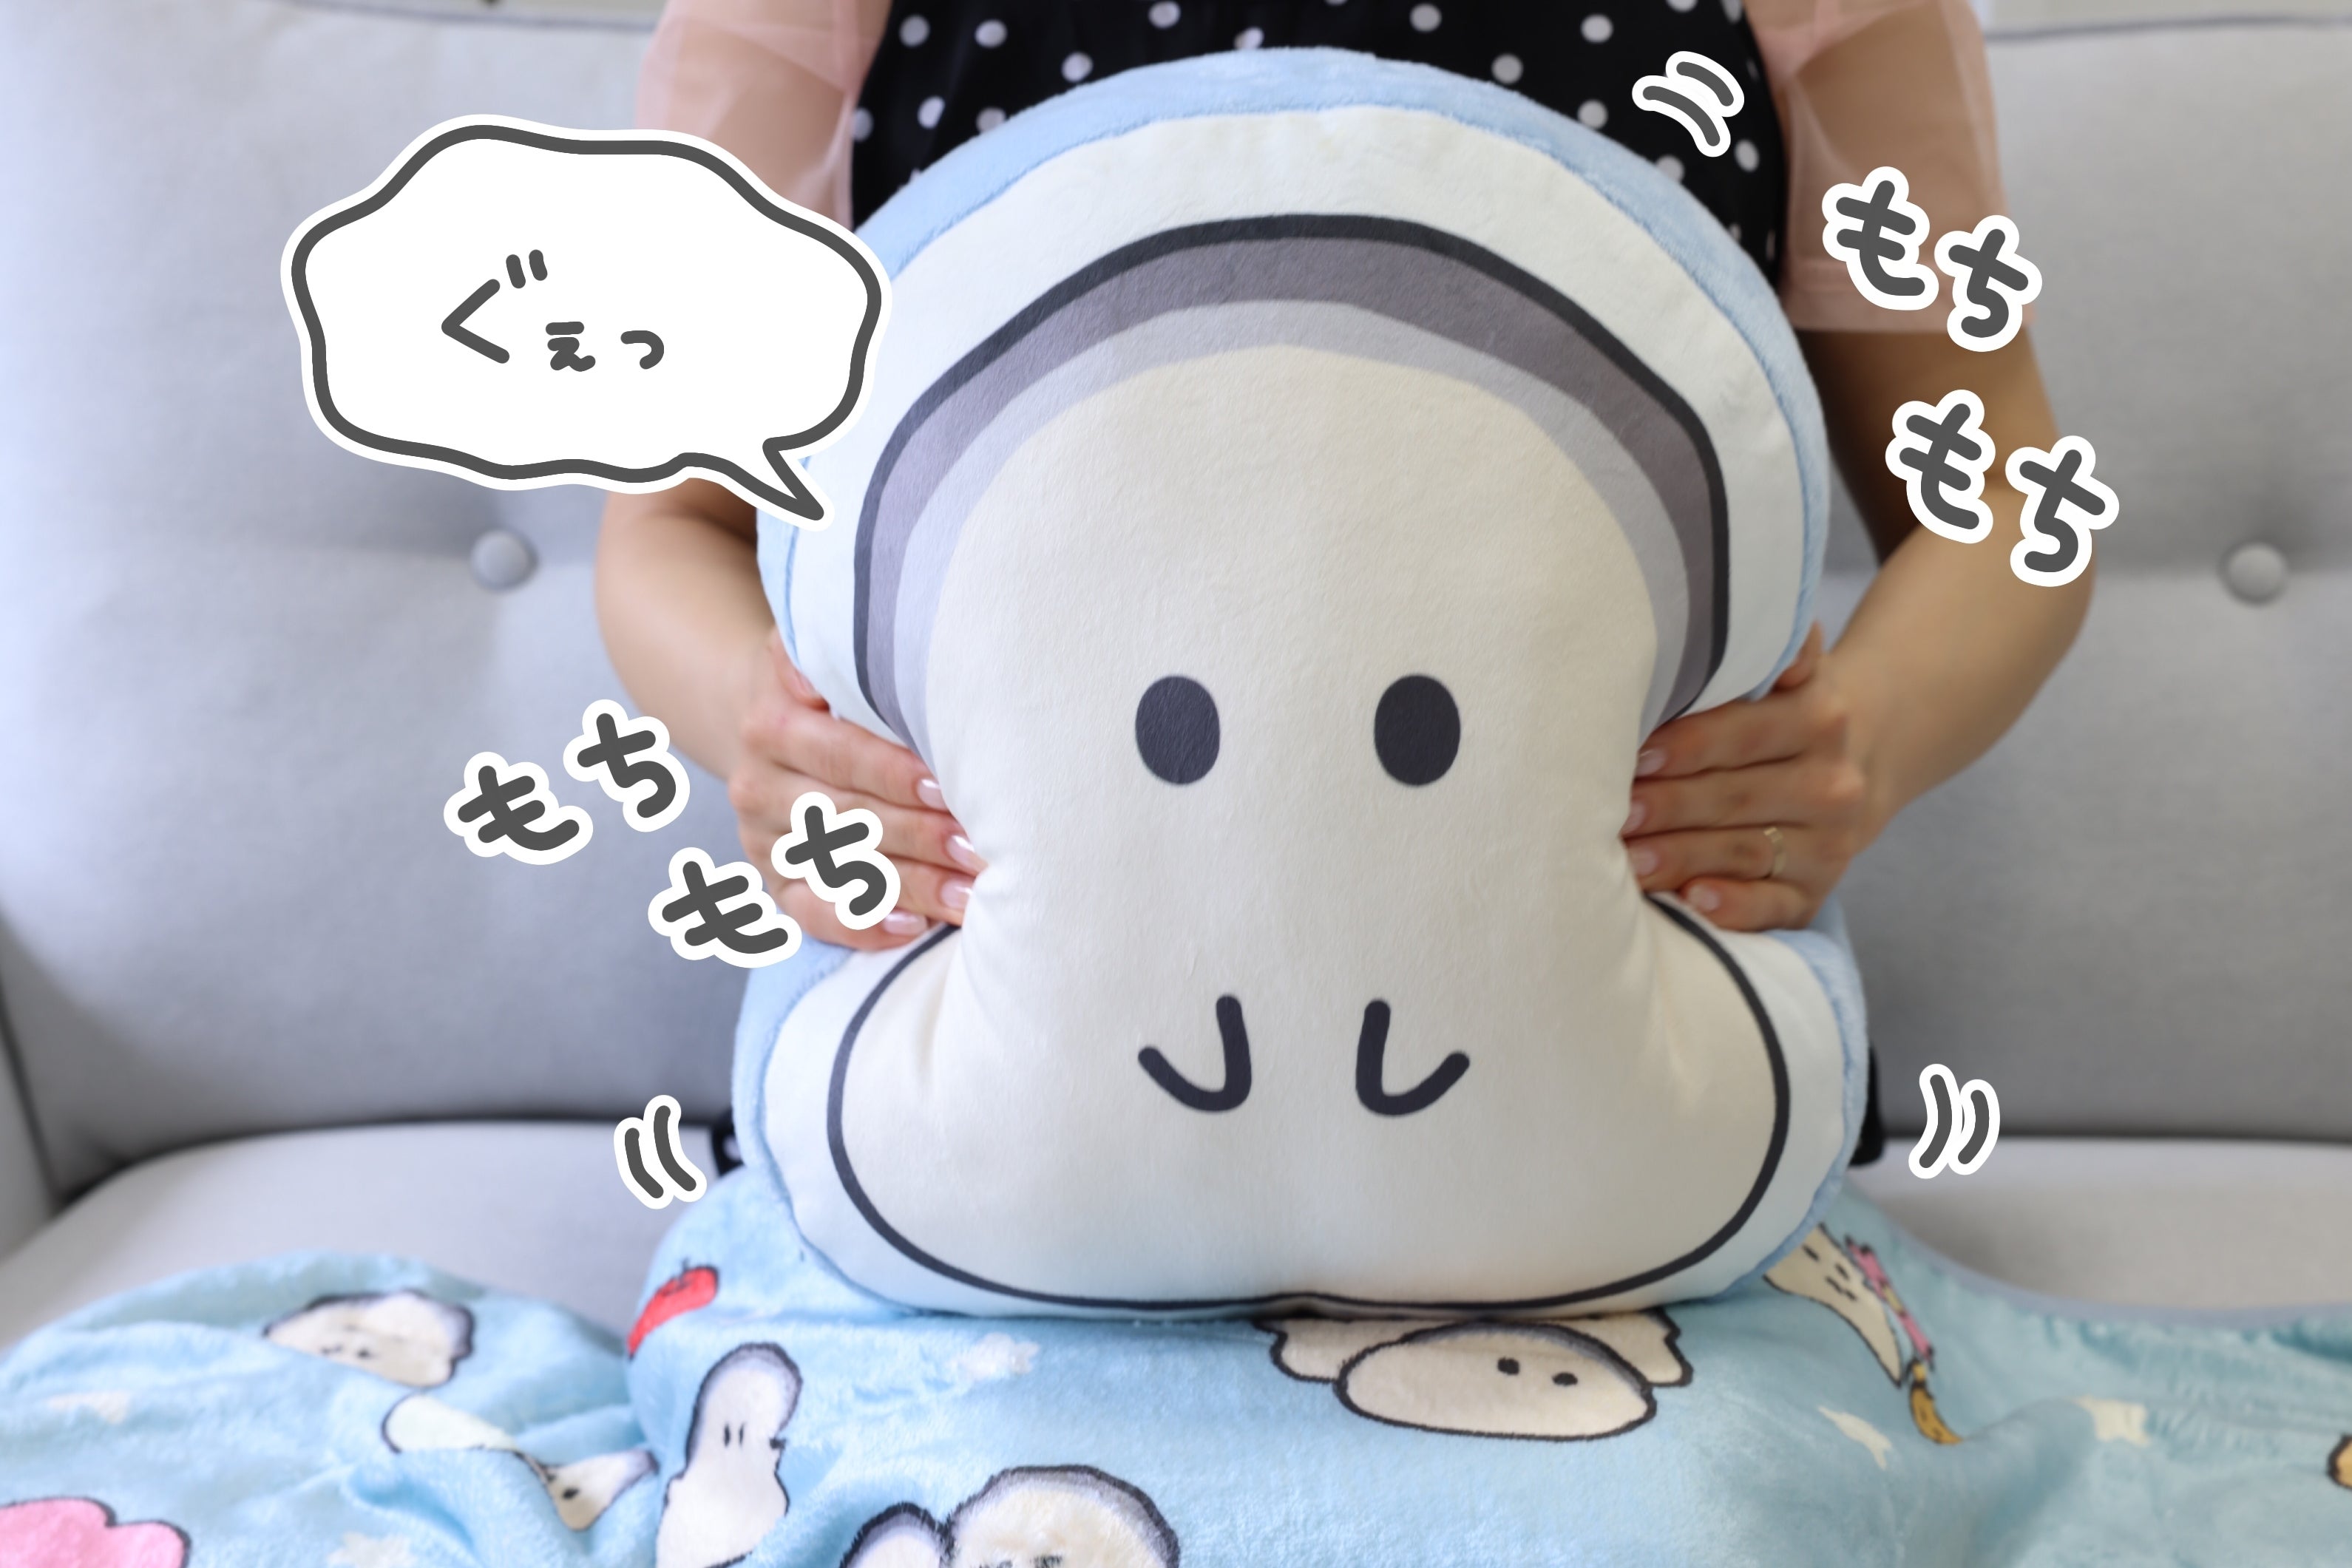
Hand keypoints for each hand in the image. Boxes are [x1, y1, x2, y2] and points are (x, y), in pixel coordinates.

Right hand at [730, 628, 982, 948]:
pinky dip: (861, 925)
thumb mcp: (825, 654)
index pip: (838, 753)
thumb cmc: (830, 691)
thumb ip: (849, 654)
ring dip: (909, 885)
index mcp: (771, 721)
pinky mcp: (776, 882)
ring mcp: (764, 838)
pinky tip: (913, 927)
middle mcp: (759, 783)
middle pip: (844, 816)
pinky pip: (812, 915)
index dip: (893, 773)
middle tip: (978, 850)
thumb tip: (887, 661)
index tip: (948, 789)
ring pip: (837, 869)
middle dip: (917, 835)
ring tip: (970, 896)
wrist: (770, 729)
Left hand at [1621, 624, 1882, 931]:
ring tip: (1625, 859)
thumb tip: (1713, 606)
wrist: (1865, 757)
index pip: (1744, 731)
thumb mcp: (1787, 669)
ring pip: (1744, 850)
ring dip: (1681, 856)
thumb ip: (1763, 648)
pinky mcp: (1818, 890)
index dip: (1686, 744)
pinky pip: (1776, 906)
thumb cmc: (1783, 711)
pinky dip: (1734, 907)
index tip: (1632, 756)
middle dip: (1668, 806)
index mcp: (1819, 716)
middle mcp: (1831, 782)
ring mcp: (1828, 841)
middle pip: (1736, 795)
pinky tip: (1693, 900)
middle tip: (1611, 813)